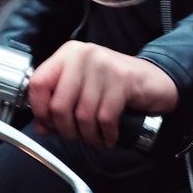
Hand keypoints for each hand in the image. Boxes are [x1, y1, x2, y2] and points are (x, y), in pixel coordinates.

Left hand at [28, 42, 179, 147]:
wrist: (154, 81)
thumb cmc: (114, 87)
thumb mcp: (82, 92)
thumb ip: (58, 107)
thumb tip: (42, 127)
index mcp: (67, 55)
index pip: (37, 83)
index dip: (39, 110)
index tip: (49, 124)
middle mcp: (82, 56)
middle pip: (59, 105)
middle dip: (66, 130)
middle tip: (76, 135)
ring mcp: (103, 66)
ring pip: (82, 116)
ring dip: (88, 135)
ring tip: (95, 137)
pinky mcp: (122, 80)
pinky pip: (104, 119)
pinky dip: (106, 135)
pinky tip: (109, 136)